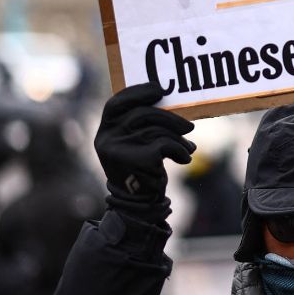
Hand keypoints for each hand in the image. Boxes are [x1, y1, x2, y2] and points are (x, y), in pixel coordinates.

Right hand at [94, 82, 195, 203]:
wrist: (140, 205)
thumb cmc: (141, 170)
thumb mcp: (136, 145)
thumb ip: (144, 126)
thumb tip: (174, 106)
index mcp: (105, 132)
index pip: (116, 103)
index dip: (137, 92)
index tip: (158, 89)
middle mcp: (107, 139)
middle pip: (142, 114)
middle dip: (170, 118)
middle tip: (189, 127)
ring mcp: (119, 150)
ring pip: (156, 130)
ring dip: (178, 139)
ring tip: (187, 148)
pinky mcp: (136, 160)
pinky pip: (165, 144)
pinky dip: (180, 150)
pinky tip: (184, 158)